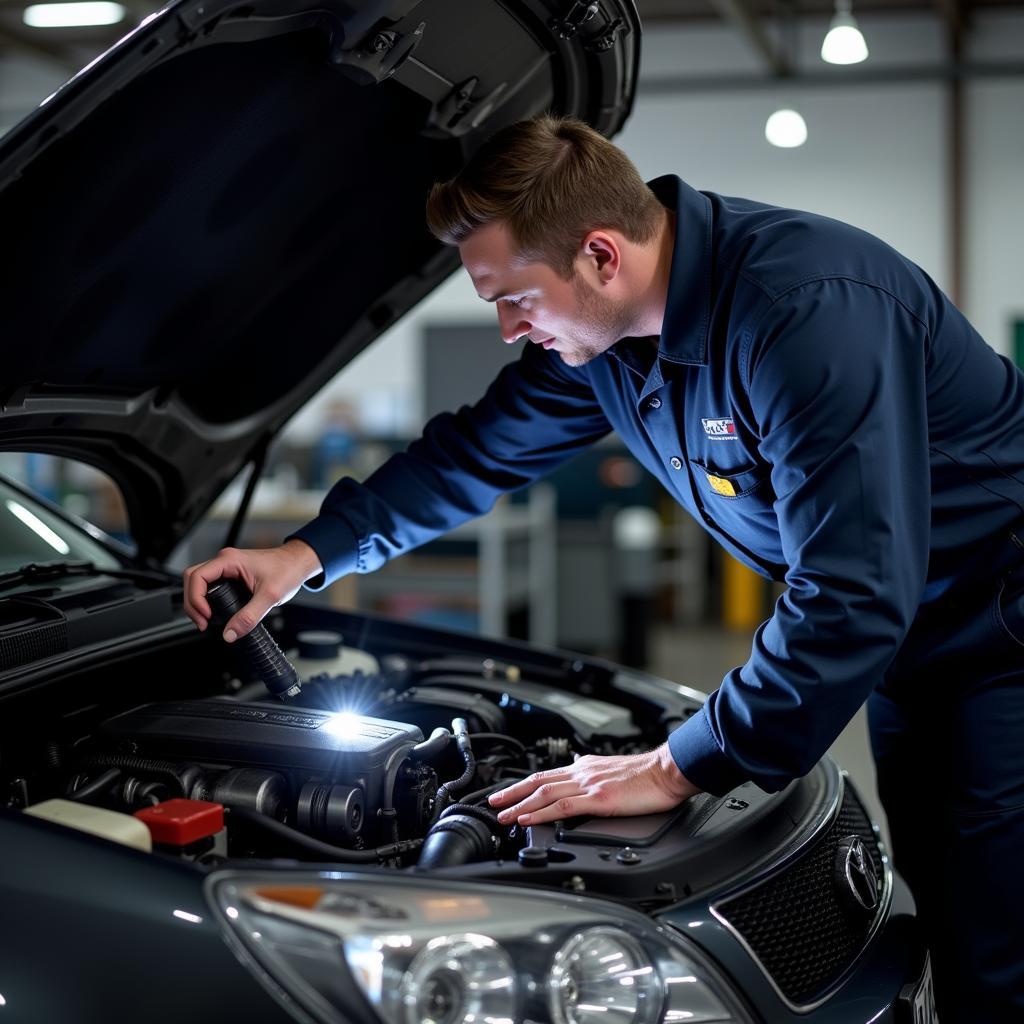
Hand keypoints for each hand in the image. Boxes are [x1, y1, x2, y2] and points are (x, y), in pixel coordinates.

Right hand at [182, 539, 322, 641]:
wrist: (298, 564)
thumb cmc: (287, 570)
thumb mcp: (270, 596)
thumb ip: (250, 617)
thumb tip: (230, 633)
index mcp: (230, 560)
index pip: (197, 576)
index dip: (196, 598)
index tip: (206, 615)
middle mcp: (225, 561)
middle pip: (192, 579)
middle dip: (193, 603)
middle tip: (202, 622)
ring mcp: (227, 568)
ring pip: (198, 583)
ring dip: (197, 602)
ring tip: (205, 620)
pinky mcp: (231, 575)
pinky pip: (210, 586)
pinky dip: (206, 600)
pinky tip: (213, 613)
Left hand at [488, 743, 699, 825]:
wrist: (668, 771)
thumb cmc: (648, 775)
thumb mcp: (614, 771)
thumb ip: (595, 775)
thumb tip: (581, 775)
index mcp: (586, 767)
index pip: (547, 774)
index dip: (524, 785)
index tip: (508, 793)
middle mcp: (583, 772)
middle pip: (538, 781)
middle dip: (512, 792)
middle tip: (492, 801)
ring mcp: (589, 785)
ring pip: (544, 793)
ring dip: (519, 804)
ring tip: (502, 814)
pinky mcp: (599, 799)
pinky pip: (563, 806)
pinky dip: (541, 812)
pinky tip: (528, 818)